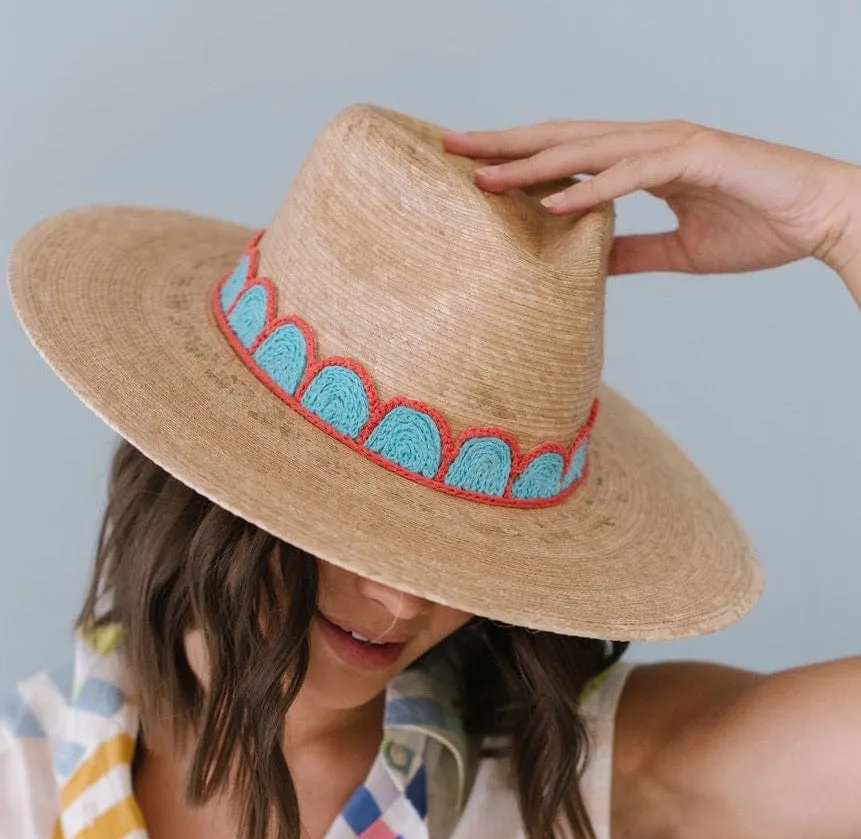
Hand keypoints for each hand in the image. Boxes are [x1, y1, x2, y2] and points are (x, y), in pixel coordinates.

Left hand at [444, 119, 860, 290]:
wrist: (824, 219)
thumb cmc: (760, 227)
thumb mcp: (677, 250)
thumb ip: (630, 250)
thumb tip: (587, 263)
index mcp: (643, 159)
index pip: (568, 154)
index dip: (519, 158)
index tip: (472, 167)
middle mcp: (651, 142)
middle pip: (564, 138)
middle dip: (506, 143)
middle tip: (451, 146)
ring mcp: (674, 145)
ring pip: (589, 149)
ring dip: (534, 164)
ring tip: (484, 177)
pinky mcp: (699, 159)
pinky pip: (635, 176)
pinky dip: (593, 190)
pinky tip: (553, 204)